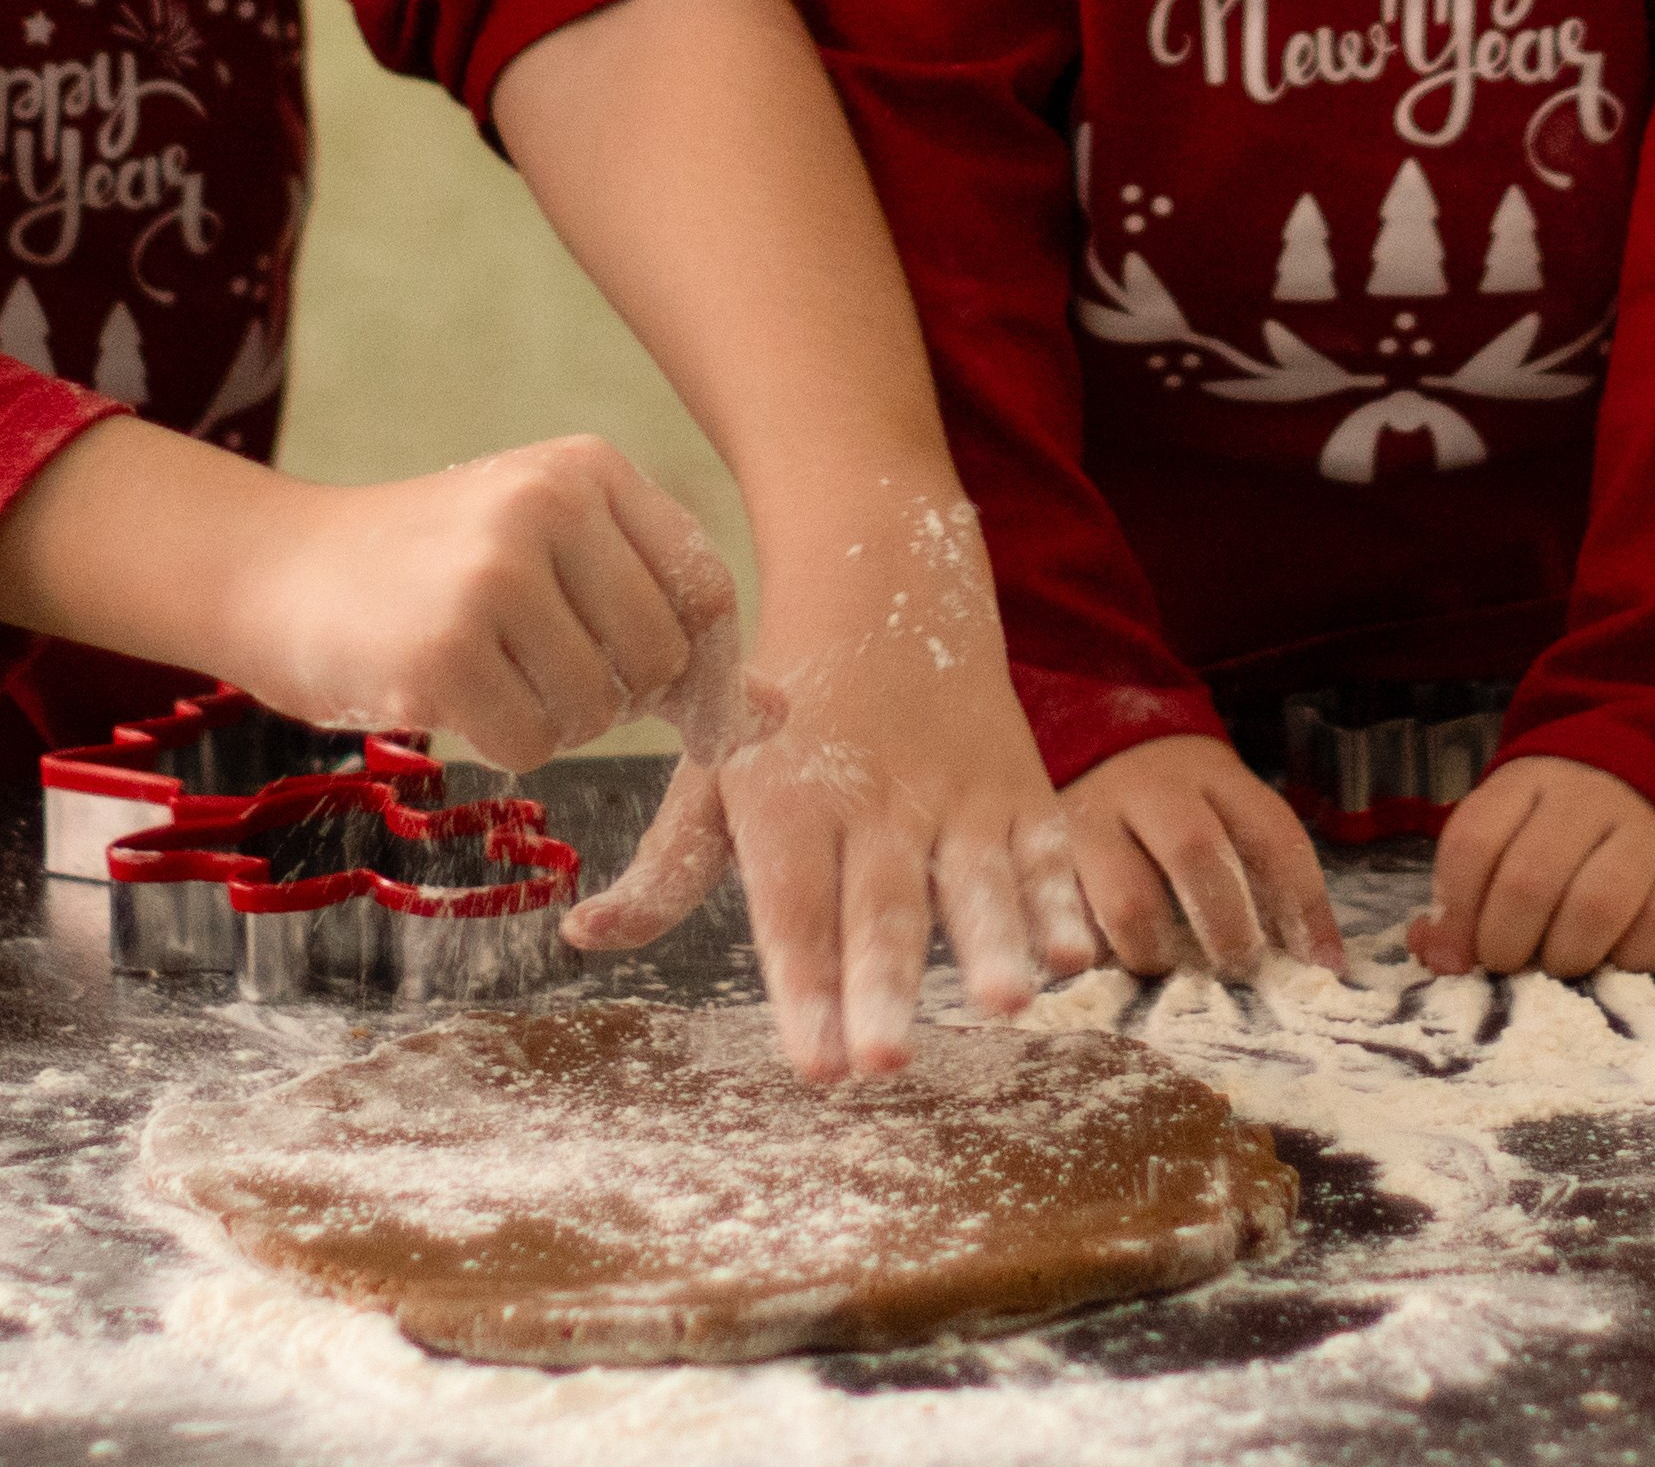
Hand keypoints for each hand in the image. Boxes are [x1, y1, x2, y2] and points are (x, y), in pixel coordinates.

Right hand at [238, 433, 771, 771]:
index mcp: (586, 469)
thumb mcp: (554, 561)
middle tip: (541, 671)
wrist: (274, 571)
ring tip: (487, 673)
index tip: (670, 699)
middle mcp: (545, 506)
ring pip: (598, 710)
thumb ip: (666, 623)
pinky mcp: (442, 650)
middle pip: (659, 658)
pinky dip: (501, 746)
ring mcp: (491, 574)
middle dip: (616, 695)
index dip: (704, 666)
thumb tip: (779, 716)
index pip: (706, 589)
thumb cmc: (431, 573)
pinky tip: (450, 696)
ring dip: (553, 723)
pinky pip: (531, 746)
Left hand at [567, 495, 1090, 1081]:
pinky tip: (1071, 953)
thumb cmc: (780, 714)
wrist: (878, 588)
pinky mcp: (1016, 787)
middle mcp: (871, 804)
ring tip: (1003, 1003)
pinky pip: (1044, 848)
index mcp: (786, 805)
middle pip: (881, 909)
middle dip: (883, 986)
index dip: (804, 992)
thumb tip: (583, 937)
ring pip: (973, 879)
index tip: (814, 1067)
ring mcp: (951, 795)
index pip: (794, 915)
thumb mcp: (712, 773)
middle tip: (885, 1061)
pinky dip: (1061, 897)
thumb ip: (664, 869)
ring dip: (990, 942)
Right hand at [1059, 735, 1345, 980]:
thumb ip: (1264, 865)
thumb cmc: (1178, 794)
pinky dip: (1090, 953)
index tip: (1322, 963)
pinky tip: (1101, 966)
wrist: (1090, 739)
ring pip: (1125, 898)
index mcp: (1212, 775)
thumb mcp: (1227, 801)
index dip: (1305, 905)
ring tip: (1164, 966)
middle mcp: (1150, 791)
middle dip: (1226, 925)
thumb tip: (1319, 961)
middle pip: (1196, 854)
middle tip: (1239, 966)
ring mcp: (1090, 821)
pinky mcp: (1046, 857)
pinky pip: (1067, 920)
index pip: (1272, 834)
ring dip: (1154, 949)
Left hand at [1409, 755, 1654, 976]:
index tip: (1452, 953)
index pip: (1473, 842)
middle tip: (1504, 966)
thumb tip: (1435, 955)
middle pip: (1530, 879)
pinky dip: (1627, 959)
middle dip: (1504, 941)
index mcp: (1526, 783)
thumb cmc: (1561, 835)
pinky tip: (1612, 960)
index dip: (1454, 909)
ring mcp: (1649, 832)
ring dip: (1564, 955)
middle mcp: (1588, 798)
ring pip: (1596, 905)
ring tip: (1555, 967)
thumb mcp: (1505, 841)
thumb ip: (1462, 895)